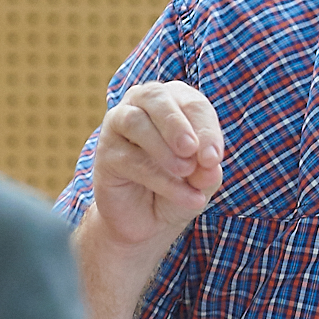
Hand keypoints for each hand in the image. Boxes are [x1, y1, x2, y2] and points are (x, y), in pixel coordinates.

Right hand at [87, 80, 223, 250]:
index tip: (214, 159)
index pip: (192, 104)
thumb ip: (207, 170)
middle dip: (176, 124)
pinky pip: (130, 158)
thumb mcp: (201, 180)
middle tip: (192, 150)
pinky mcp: (105, 153)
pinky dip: (159, 178)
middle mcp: (142, 104)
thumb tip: (210, 168)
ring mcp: (118, 125)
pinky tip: (183, 196)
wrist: (149, 220)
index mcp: (174, 101)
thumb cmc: (179, 186)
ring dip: (163, 147)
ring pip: (135, 121)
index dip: (206, 129)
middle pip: (156, 97)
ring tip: (186, 171)